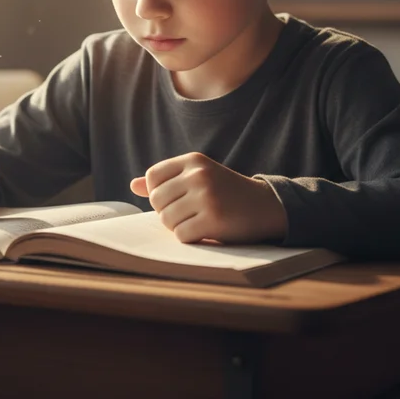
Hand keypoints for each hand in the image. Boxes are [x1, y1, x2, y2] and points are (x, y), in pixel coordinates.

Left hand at [130, 152, 286, 243]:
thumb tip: (133, 185)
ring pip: (166, 219)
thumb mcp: (198, 177)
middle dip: (168, 211)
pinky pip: (181, 235)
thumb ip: (166, 180)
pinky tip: (205, 231)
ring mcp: (206, 197)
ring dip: (179, 226)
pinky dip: (189, 238)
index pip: (153, 177)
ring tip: (198, 220)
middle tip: (190, 213)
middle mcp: (198, 175)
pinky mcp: (213, 220)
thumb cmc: (226, 192)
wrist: (266, 206)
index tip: (177, 198)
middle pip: (157, 200)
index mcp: (193, 160)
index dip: (159, 193)